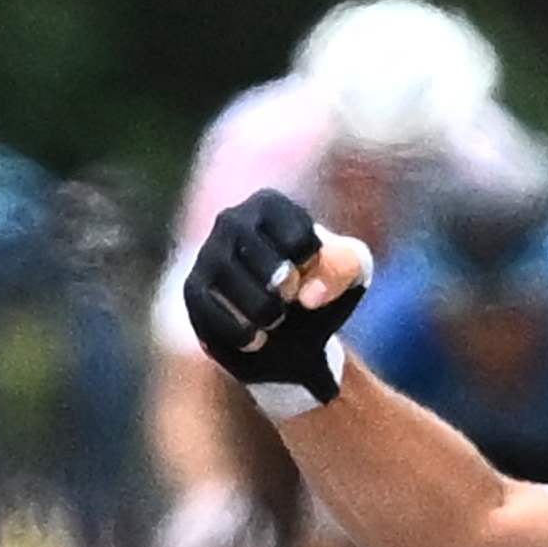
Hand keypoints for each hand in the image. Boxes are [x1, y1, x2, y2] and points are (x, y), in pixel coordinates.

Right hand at [182, 190, 371, 411]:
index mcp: (271, 206)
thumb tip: (307, 295)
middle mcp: (233, 221)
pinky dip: (237, 329)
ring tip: (275, 321)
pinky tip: (256, 341)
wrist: (293, 338)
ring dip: (260, 307)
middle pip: (250, 242)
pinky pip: (206, 306)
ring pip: (225, 273)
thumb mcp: (352, 273)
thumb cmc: (321, 291)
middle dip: (279, 281)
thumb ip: (347, 264)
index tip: (312, 275)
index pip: (295, 230)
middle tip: (290, 300)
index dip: (312, 264)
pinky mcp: (194, 291)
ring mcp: (209, 254)